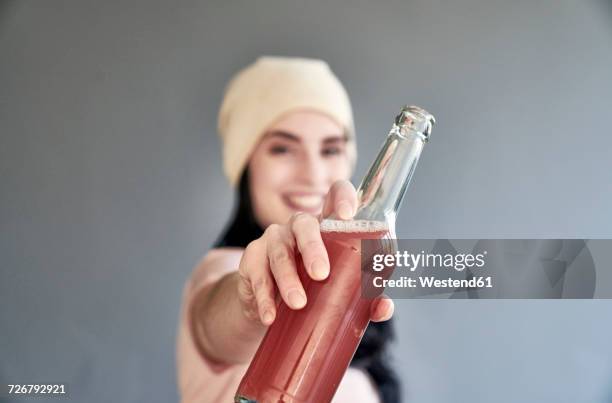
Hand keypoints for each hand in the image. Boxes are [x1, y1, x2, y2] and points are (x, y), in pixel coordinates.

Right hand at [236, 179, 394, 325]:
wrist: (270, 307)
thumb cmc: (313, 288)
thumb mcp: (339, 292)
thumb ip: (364, 298)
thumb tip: (384, 308)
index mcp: (326, 227)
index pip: (334, 195)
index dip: (342, 198)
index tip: (348, 215)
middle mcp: (298, 227)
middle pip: (304, 225)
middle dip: (313, 248)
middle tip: (321, 274)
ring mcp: (273, 240)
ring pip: (279, 252)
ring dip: (288, 278)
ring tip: (298, 303)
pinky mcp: (252, 260)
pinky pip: (257, 274)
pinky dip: (264, 297)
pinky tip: (271, 314)